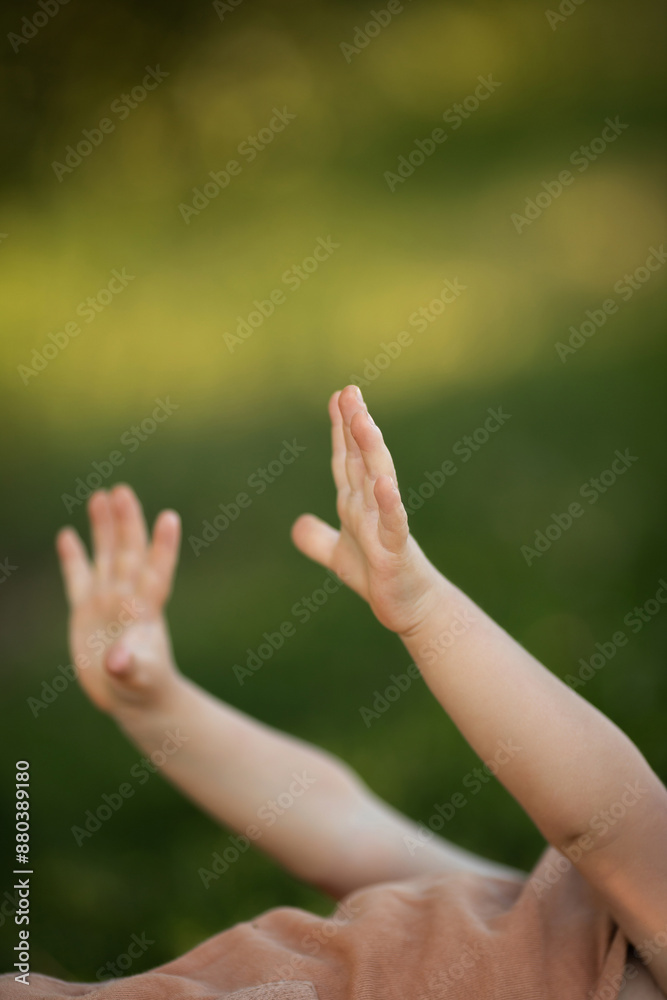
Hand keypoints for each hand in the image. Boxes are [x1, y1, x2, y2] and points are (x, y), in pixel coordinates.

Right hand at [56, 485, 181, 714]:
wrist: (132, 696)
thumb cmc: (144, 687)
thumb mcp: (139, 679)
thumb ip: (130, 666)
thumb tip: (119, 660)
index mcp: (146, 611)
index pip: (158, 571)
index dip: (163, 546)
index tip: (170, 518)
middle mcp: (127, 598)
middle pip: (129, 553)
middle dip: (126, 522)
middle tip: (121, 491)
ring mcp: (107, 601)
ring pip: (105, 556)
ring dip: (104, 527)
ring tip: (101, 495)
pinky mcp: (86, 611)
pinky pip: (78, 578)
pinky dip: (73, 558)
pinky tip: (68, 534)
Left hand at [291, 386, 446, 636]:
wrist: (410, 608)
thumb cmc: (379, 577)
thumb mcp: (338, 557)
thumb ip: (318, 539)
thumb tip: (297, 526)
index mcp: (356, 503)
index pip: (345, 459)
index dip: (340, 428)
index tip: (338, 395)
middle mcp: (371, 506)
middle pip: (361, 459)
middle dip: (355, 425)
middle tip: (351, 391)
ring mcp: (385, 524)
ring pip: (377, 480)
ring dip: (370, 450)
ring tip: (364, 420)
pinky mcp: (395, 549)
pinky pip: (392, 522)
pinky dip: (388, 503)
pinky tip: (384, 482)